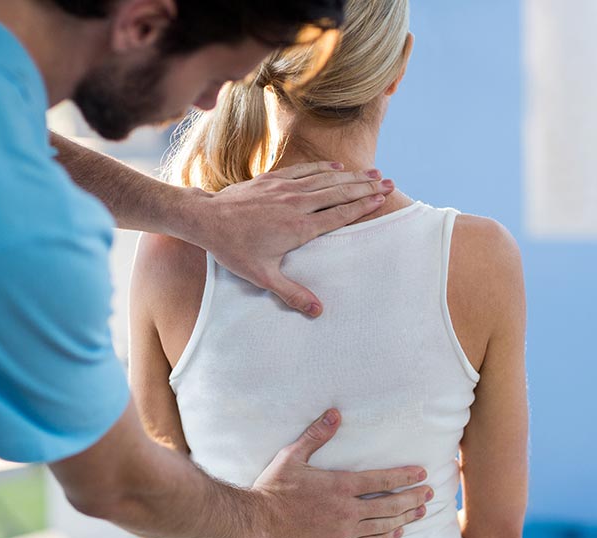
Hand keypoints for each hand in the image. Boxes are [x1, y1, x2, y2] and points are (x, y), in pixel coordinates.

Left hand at [185, 163, 394, 316]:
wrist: (207, 219)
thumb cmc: (234, 249)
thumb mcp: (263, 276)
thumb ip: (292, 292)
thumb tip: (318, 311)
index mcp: (299, 227)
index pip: (339, 214)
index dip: (362, 206)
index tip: (381, 200)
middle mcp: (297, 204)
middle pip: (339, 193)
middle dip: (365, 188)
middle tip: (389, 183)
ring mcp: (285, 189)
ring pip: (325, 179)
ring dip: (350, 176)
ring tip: (372, 173)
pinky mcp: (272, 179)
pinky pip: (304, 170)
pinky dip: (322, 168)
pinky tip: (336, 167)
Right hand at [247, 409, 432, 537]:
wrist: (257, 521)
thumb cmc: (274, 487)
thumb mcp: (292, 456)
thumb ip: (317, 435)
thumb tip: (335, 413)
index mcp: (339, 485)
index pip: (381, 479)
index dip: (404, 476)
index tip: (422, 474)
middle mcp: (346, 510)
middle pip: (389, 504)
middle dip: (412, 498)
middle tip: (430, 494)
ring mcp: (342, 531)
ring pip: (382, 525)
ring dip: (405, 517)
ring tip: (420, 512)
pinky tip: (396, 533)